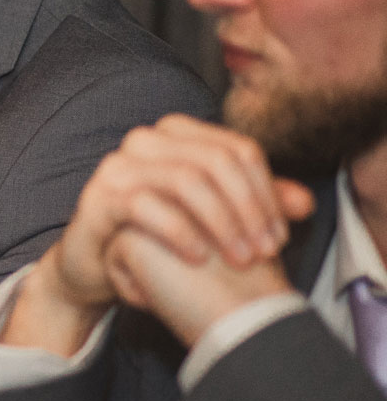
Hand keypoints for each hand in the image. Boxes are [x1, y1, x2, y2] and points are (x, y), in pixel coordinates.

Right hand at [0, 114, 313, 354]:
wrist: (96, 265)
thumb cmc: (158, 237)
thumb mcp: (213, 219)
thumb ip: (255, 205)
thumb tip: (304, 203)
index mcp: (176, 135)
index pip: (239, 149)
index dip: (268, 192)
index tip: (278, 237)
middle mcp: (146, 141)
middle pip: (217, 161)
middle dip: (249, 208)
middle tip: (263, 251)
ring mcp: (118, 166)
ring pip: (186, 179)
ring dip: (222, 222)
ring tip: (238, 258)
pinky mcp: (99, 197)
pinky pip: (145, 205)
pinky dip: (179, 231)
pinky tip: (197, 257)